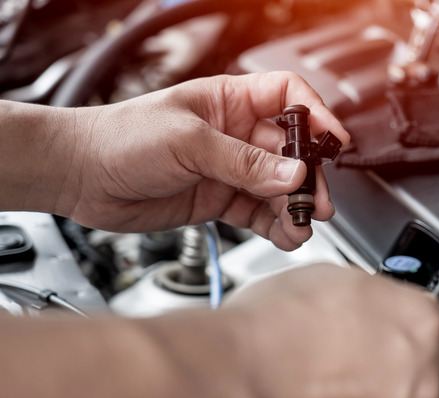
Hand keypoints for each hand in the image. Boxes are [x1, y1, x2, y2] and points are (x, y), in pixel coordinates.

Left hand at [65, 72, 349, 249]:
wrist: (81, 176)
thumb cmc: (120, 138)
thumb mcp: (187, 142)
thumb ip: (242, 161)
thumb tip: (290, 174)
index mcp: (230, 101)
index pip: (288, 96)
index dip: (316, 114)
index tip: (333, 140)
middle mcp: (236, 134)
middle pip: (291, 151)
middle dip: (308, 177)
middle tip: (316, 201)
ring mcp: (229, 169)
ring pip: (278, 188)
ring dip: (294, 207)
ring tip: (301, 225)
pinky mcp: (220, 200)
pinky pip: (259, 213)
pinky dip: (276, 226)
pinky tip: (285, 236)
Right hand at [226, 264, 438, 397]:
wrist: (239, 378)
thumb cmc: (273, 328)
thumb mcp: (336, 281)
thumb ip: (380, 299)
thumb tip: (381, 304)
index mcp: (422, 322)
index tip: (436, 345)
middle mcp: (424, 375)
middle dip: (429, 380)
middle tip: (391, 372)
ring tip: (354, 395)